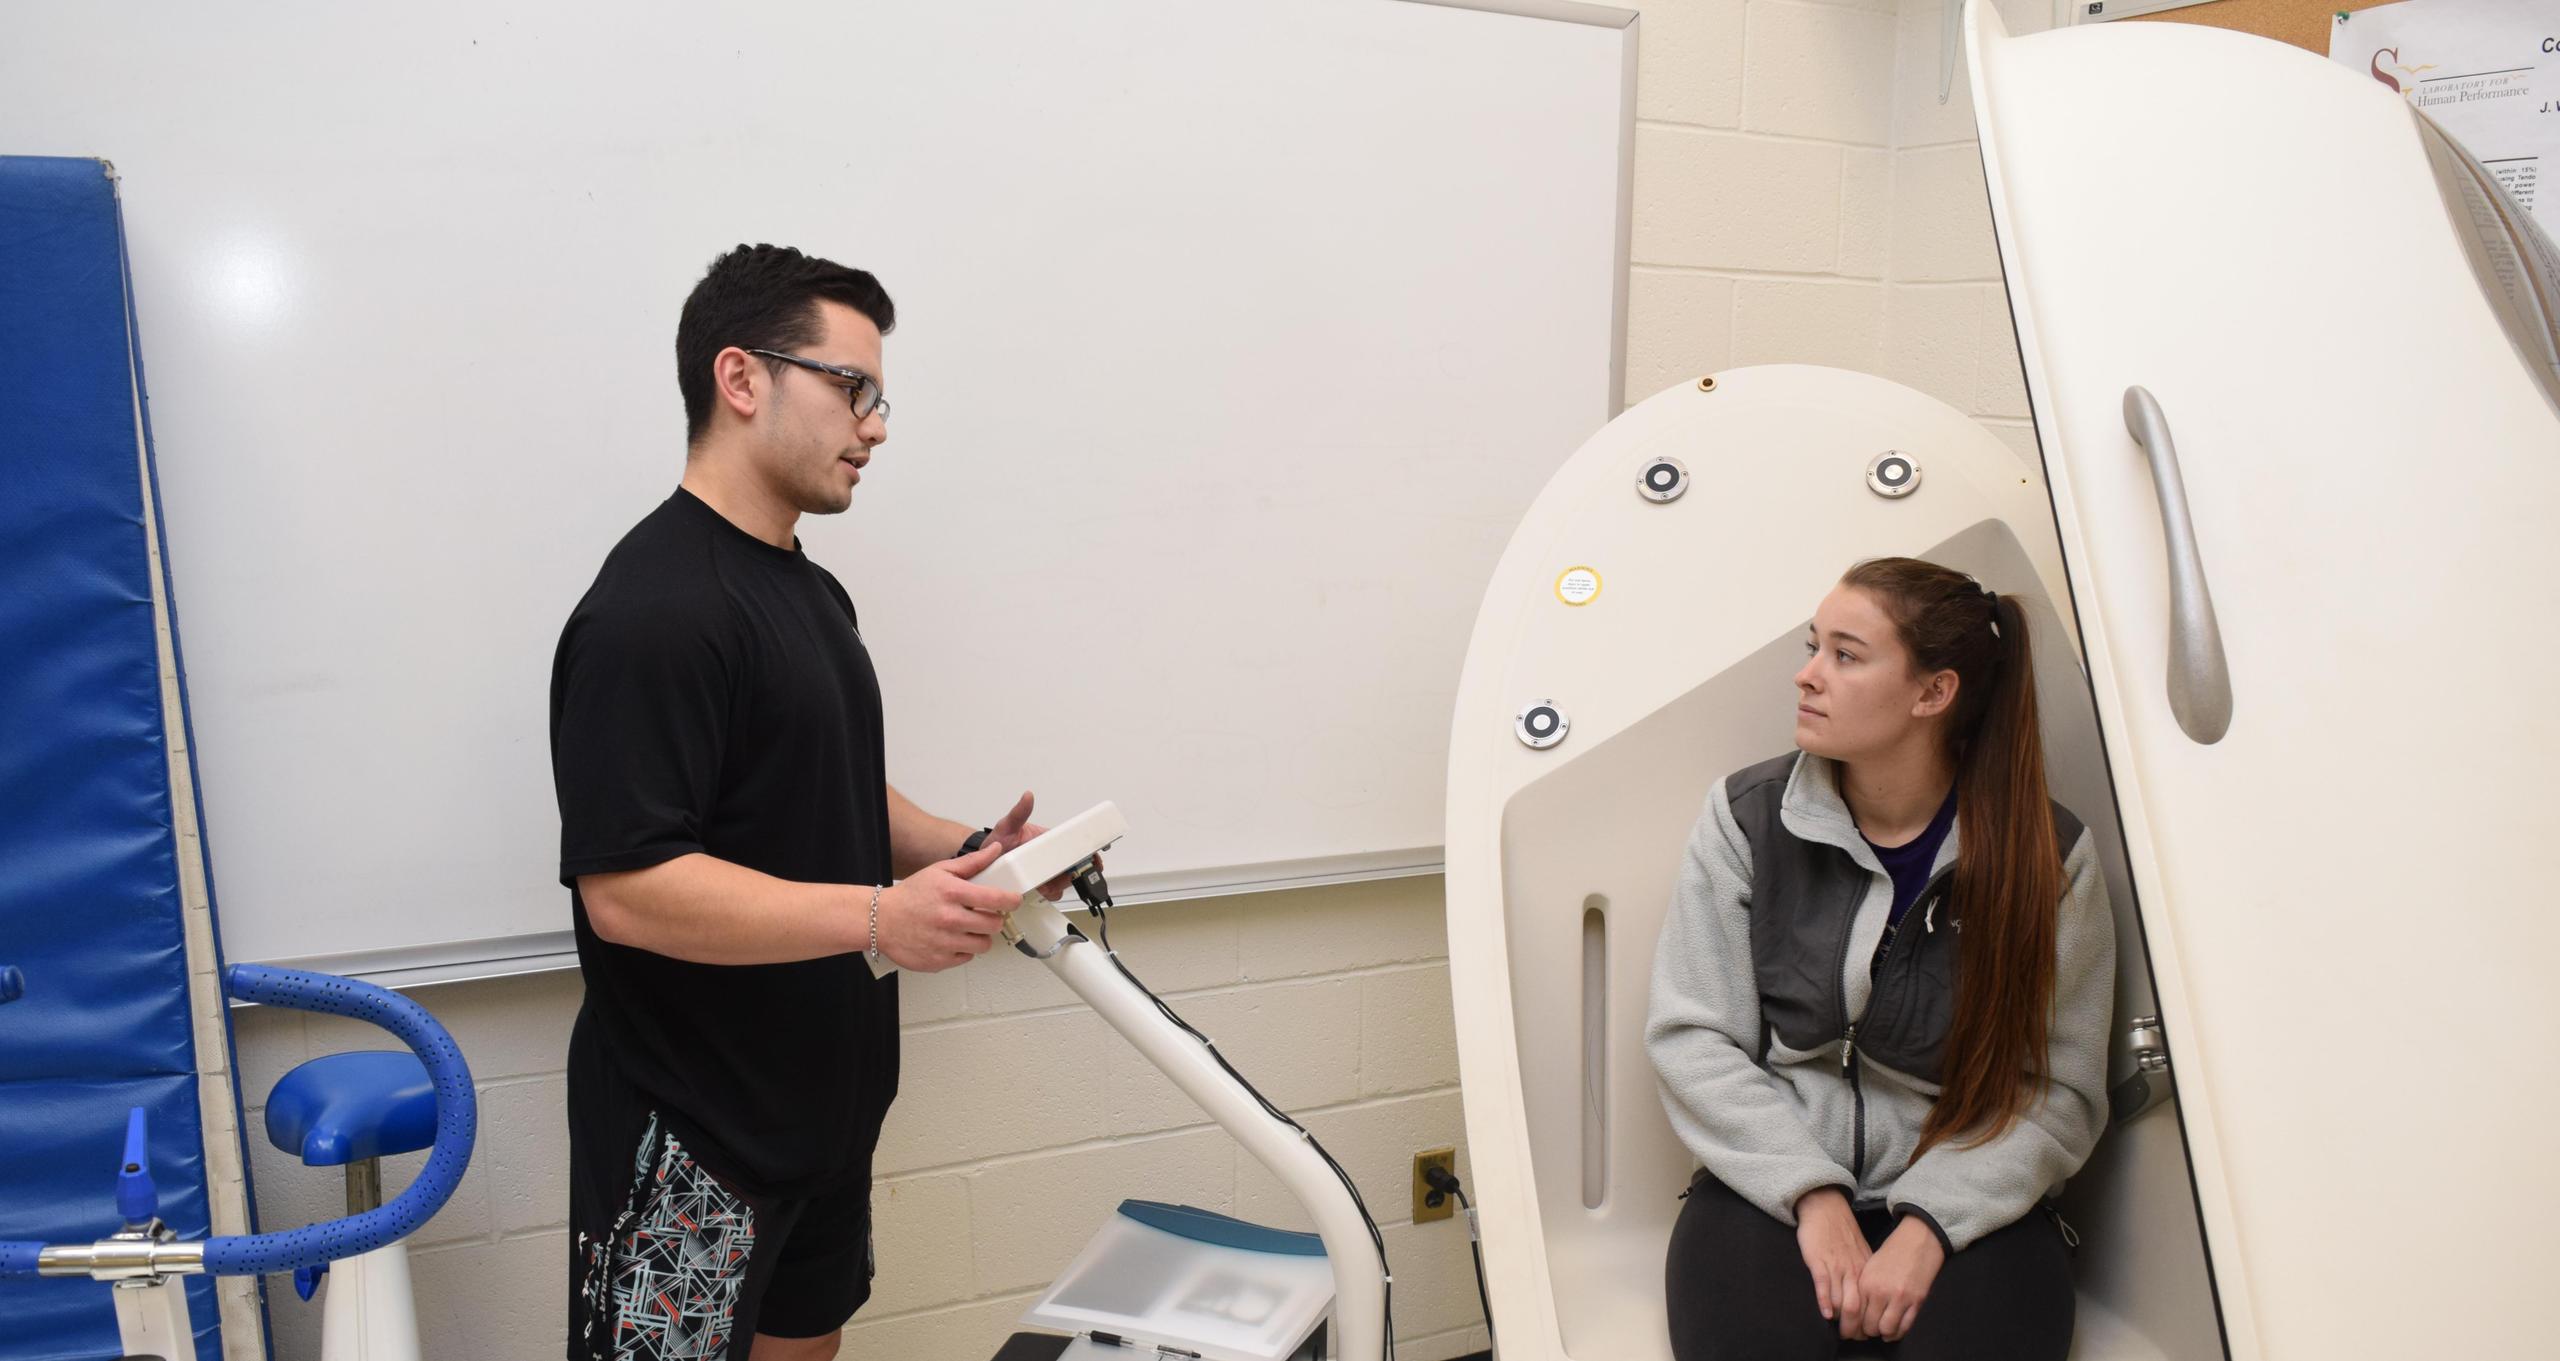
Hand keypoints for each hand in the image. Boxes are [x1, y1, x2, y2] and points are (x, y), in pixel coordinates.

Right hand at [874, 841, 1017, 970]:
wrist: (881, 920)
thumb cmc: (910, 896)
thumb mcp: (940, 871)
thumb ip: (972, 862)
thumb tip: (996, 850)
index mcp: (953, 893)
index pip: (996, 899)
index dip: (1011, 900)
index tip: (1013, 900)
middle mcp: (950, 919)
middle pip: (994, 925)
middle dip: (993, 919)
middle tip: (984, 915)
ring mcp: (945, 942)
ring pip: (983, 944)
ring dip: (979, 936)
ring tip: (967, 928)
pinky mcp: (939, 961)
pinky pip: (966, 958)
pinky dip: (963, 950)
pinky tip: (952, 939)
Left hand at [985, 791, 1091, 901]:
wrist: (985, 861)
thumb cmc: (999, 841)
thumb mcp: (1008, 826)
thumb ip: (1019, 813)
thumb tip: (1028, 797)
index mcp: (1048, 841)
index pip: (1073, 847)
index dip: (1085, 855)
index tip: (1091, 860)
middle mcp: (1050, 857)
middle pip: (1072, 868)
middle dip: (1070, 874)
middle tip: (1060, 876)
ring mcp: (1045, 872)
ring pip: (1063, 882)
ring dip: (1058, 885)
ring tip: (1044, 884)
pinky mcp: (1039, 885)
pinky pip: (1052, 892)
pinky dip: (1049, 893)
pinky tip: (1039, 890)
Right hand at [1793, 1187, 1872, 1337]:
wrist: (1824, 1206)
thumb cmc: (1839, 1230)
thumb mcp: (1858, 1251)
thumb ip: (1862, 1271)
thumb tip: (1865, 1293)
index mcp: (1865, 1268)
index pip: (1871, 1302)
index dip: (1868, 1321)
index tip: (1864, 1332)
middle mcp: (1854, 1270)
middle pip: (1859, 1307)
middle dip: (1855, 1327)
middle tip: (1850, 1337)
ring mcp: (1837, 1266)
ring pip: (1843, 1301)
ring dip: (1841, 1321)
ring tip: (1837, 1331)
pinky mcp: (1819, 1262)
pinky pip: (1824, 1287)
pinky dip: (1825, 1303)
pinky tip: (1826, 1314)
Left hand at [1855, 1215, 1946, 1341]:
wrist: (1917, 1241)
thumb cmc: (1892, 1253)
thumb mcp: (1869, 1267)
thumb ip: (1862, 1289)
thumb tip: (1855, 1311)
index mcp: (1865, 1283)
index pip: (1854, 1315)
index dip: (1852, 1326)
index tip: (1852, 1330)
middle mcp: (1881, 1292)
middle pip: (1869, 1326)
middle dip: (1867, 1332)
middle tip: (1867, 1332)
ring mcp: (1900, 1298)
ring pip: (1887, 1330)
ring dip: (1883, 1333)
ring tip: (1881, 1331)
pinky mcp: (1916, 1301)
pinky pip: (1905, 1327)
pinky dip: (1898, 1332)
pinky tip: (1894, 1330)